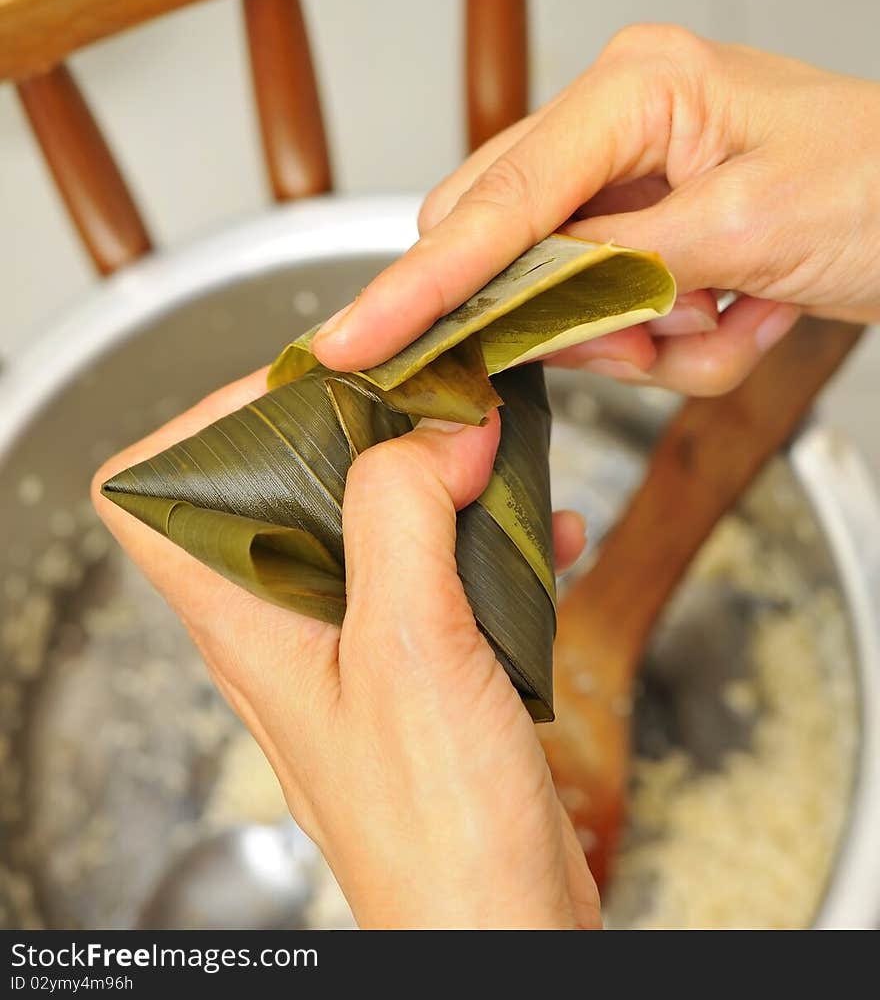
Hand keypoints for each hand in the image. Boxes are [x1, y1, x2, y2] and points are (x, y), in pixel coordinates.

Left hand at [93, 373, 599, 930]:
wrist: (501, 935)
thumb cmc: (436, 834)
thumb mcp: (410, 649)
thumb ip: (402, 516)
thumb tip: (433, 425)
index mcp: (246, 620)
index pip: (153, 494)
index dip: (208, 423)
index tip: (310, 386)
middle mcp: (288, 625)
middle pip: (278, 485)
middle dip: (360, 428)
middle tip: (434, 402)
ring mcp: (355, 646)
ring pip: (371, 518)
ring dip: (437, 478)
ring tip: (502, 457)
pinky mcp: (421, 666)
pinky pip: (440, 568)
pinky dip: (489, 536)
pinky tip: (550, 534)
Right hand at [313, 25, 879, 394]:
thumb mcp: (751, 225)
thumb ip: (620, 263)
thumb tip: (524, 300)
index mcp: (635, 86)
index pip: (499, 200)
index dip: (424, 280)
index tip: (357, 339)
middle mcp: (621, 125)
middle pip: (512, 246)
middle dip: (573, 317)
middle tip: (651, 334)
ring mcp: (637, 184)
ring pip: (572, 299)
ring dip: (653, 339)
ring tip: (738, 316)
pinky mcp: (656, 234)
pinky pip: (627, 318)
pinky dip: (687, 345)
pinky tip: (750, 315)